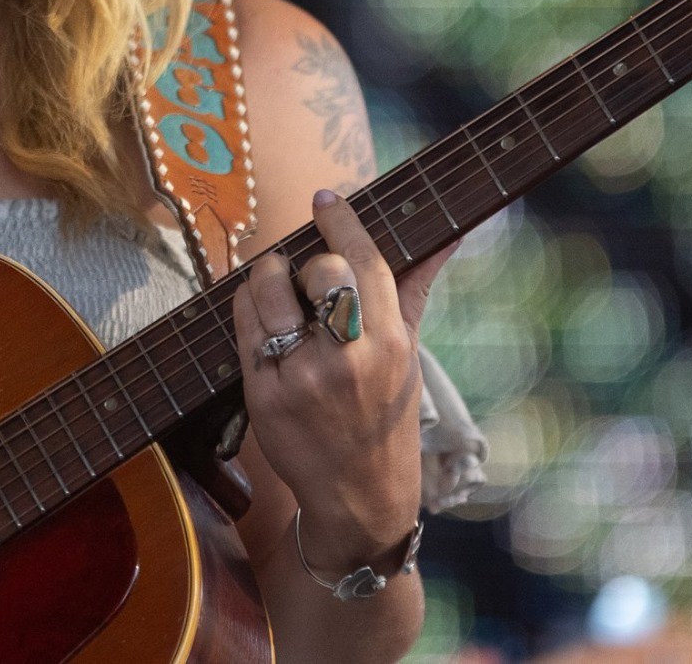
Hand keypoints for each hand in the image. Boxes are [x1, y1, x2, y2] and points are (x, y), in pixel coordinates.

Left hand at [232, 192, 444, 567]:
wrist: (358, 495)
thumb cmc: (385, 415)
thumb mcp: (408, 355)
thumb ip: (416, 288)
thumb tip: (448, 234)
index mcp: (391, 342)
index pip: (365, 259)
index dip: (342, 219)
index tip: (326, 196)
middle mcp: (348, 357)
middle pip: (320, 268)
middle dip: (307, 260)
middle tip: (305, 276)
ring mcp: (303, 376)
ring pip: (269, 288)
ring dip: (267, 276)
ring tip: (277, 288)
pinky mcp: (264, 394)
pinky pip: (244, 324)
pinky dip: (248, 309)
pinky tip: (263, 319)